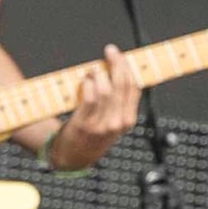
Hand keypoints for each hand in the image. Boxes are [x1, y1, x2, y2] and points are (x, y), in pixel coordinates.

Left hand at [46, 44, 141, 173]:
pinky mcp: (84, 124)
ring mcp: (102, 124)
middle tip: (110, 51)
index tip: (121, 56)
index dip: (128, 69)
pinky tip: (86, 80)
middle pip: (122, 86)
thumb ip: (117, 102)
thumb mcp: (112, 122)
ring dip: (100, 74)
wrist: (73, 157)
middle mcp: (117, 123)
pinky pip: (90, 98)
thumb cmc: (91, 136)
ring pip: (107, 91)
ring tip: (94, 68)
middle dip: (117, 64)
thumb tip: (116, 70)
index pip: (134, 88)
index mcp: (128, 120)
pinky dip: (88, 85)